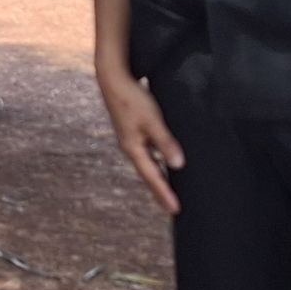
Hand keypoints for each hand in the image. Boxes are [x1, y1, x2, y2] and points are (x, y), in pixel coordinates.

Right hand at [95, 64, 184, 215]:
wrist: (113, 79)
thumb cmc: (132, 98)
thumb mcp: (152, 120)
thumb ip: (165, 142)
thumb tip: (178, 165)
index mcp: (133, 149)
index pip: (153, 177)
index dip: (164, 193)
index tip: (175, 209)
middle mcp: (131, 148)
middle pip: (148, 174)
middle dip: (160, 191)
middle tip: (172, 207)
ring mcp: (131, 140)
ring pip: (147, 164)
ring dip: (158, 178)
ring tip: (169, 190)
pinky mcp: (133, 132)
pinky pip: (147, 154)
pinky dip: (156, 162)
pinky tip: (163, 162)